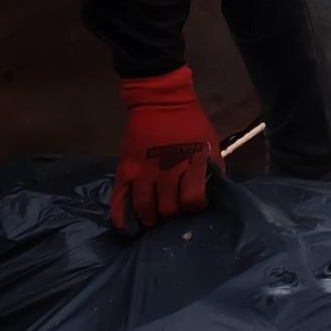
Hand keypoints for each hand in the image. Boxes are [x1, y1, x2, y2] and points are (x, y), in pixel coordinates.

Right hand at [112, 66, 221, 231]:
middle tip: (175, 217)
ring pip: (145, 208)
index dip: (195, 208)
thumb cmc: (191, 124)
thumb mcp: (210, 144)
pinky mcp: (125, 170)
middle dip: (173, 217)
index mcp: (191, 163)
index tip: (195, 207)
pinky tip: (128, 229)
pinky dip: (122, 218)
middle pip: (168, 209)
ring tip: (156, 221)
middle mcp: (166, 171)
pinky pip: (119, 200)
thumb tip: (212, 194)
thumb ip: (212, 169)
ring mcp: (143, 172)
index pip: (192, 200)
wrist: (161, 102)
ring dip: (151, 219)